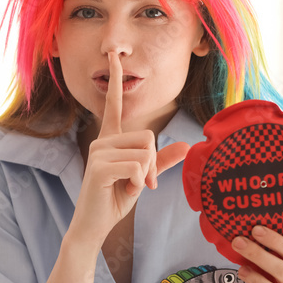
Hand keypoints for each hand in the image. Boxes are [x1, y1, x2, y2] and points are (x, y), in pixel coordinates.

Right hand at [70, 51, 188, 243]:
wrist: (94, 226)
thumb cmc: (114, 200)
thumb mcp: (142, 178)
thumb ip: (162, 161)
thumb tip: (187, 146)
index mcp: (110, 139)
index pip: (113, 103)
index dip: (114, 79)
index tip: (112, 56)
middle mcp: (101, 141)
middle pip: (147, 137)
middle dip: (153, 163)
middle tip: (141, 183)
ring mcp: (98, 152)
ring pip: (144, 152)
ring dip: (145, 175)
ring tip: (129, 187)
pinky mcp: (99, 167)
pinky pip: (137, 166)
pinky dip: (138, 182)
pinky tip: (124, 191)